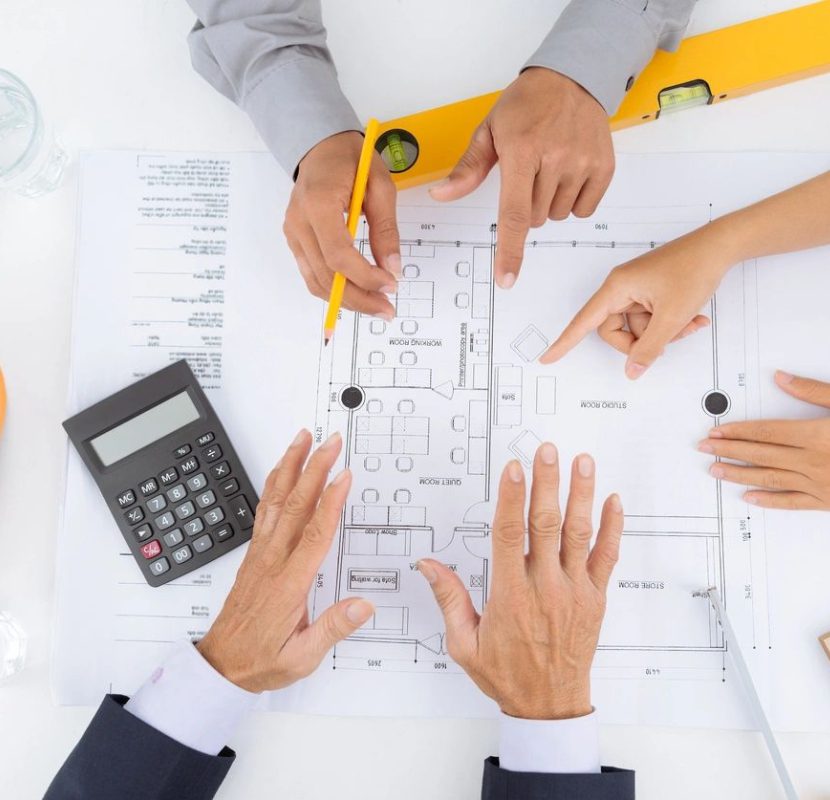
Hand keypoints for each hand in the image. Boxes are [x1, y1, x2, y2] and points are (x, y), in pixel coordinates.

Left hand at [197, 430, 373, 691]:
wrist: (221, 664)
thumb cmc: (261, 660)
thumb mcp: (300, 658)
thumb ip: (332, 629)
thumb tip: (363, 606)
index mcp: (289, 584)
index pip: (315, 535)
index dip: (332, 502)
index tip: (345, 476)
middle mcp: (273, 561)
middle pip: (297, 505)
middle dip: (315, 468)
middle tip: (331, 442)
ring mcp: (261, 554)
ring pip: (277, 501)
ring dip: (290, 466)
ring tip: (302, 439)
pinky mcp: (255, 554)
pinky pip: (265, 510)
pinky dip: (275, 484)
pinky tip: (281, 471)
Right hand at [284, 132, 399, 316]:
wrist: (320, 145)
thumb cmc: (351, 159)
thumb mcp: (380, 185)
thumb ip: (386, 228)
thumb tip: (393, 268)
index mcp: (319, 204)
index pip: (339, 255)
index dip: (365, 277)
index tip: (391, 285)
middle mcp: (299, 223)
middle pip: (327, 276)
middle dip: (360, 299)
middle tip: (388, 310)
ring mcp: (293, 234)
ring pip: (317, 282)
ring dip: (347, 301)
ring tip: (376, 307)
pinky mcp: (295, 241)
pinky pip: (312, 275)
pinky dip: (334, 290)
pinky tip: (357, 295)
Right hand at [418, 444, 623, 718]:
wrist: (549, 706)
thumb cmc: (506, 674)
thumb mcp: (464, 644)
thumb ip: (449, 599)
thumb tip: (428, 564)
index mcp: (511, 596)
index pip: (510, 536)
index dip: (512, 498)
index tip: (514, 469)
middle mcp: (545, 588)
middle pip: (546, 525)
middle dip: (547, 484)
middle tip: (548, 451)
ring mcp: (574, 592)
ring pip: (580, 535)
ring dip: (581, 495)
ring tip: (582, 462)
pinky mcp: (595, 599)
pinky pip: (607, 558)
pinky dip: (612, 528)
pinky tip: (613, 501)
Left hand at [430, 68, 613, 288]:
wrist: (572, 77)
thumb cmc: (526, 105)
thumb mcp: (489, 131)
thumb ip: (467, 170)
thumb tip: (441, 195)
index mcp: (521, 151)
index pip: (513, 214)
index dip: (509, 251)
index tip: (507, 279)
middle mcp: (555, 158)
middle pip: (533, 219)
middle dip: (526, 206)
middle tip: (528, 173)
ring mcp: (583, 163)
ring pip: (557, 215)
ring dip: (549, 202)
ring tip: (550, 167)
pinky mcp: (604, 167)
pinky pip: (583, 209)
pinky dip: (574, 199)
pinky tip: (569, 172)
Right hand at [540, 221, 738, 377]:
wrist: (721, 246)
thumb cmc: (694, 269)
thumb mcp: (672, 316)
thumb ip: (650, 348)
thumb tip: (632, 370)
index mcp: (617, 287)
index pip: (584, 322)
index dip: (565, 342)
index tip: (548, 357)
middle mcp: (622, 287)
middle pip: (615, 330)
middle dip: (642, 340)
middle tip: (668, 338)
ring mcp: (636, 289)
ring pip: (637, 327)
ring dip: (663, 332)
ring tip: (689, 322)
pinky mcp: (650, 290)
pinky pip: (650, 318)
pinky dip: (669, 323)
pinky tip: (691, 318)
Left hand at [699, 371, 829, 509]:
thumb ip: (814, 392)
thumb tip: (782, 378)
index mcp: (819, 435)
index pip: (766, 432)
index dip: (738, 431)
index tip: (717, 431)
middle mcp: (816, 462)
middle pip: (762, 454)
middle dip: (730, 450)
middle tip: (705, 447)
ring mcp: (821, 484)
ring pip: (771, 478)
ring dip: (740, 474)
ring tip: (715, 470)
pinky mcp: (829, 501)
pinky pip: (793, 502)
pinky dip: (770, 500)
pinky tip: (749, 497)